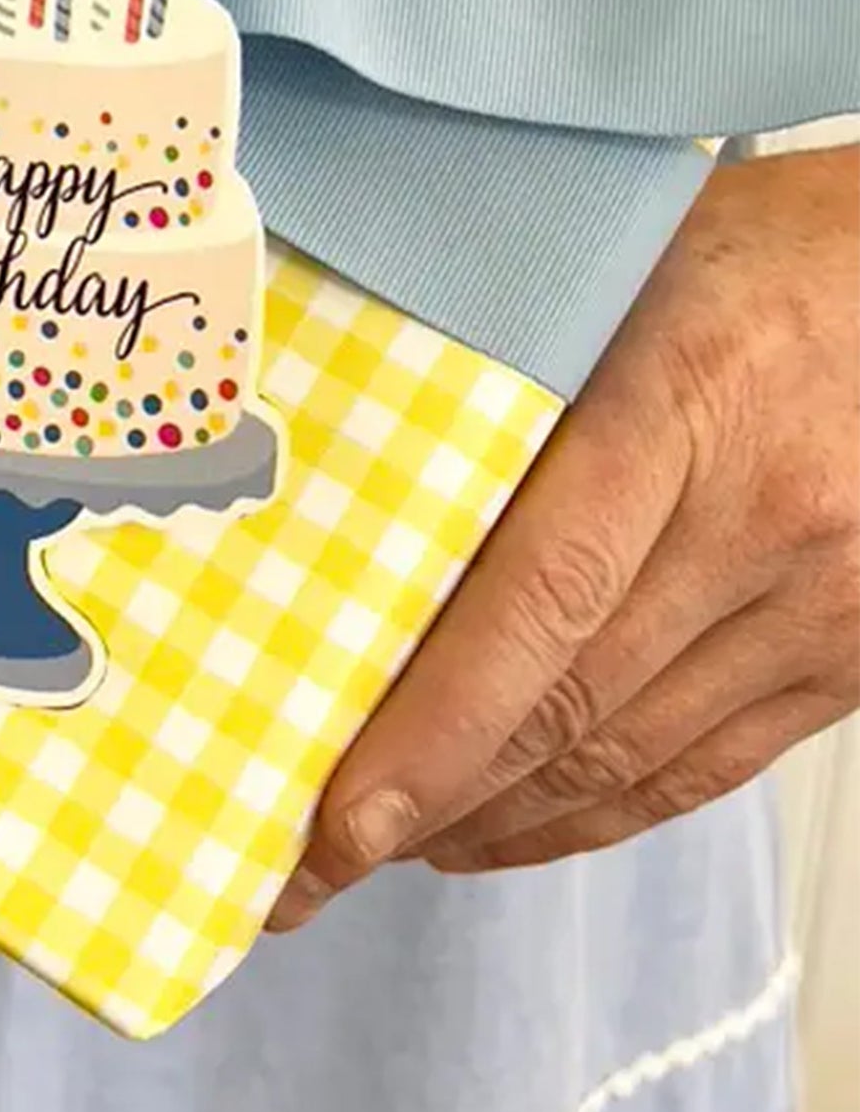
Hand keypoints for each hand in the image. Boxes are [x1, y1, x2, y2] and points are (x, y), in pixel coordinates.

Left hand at [268, 146, 858, 926]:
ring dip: (497, 821)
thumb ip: (496, 352)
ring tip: (380, 851)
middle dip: (427, 805)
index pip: (536, 602)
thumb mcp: (618, 266)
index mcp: (682, 405)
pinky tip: (509, 828)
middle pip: (571, 705)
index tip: (338, 810)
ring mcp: (824, 602)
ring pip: (631, 756)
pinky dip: (599, 814)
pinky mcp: (853, 653)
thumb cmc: (762, 247)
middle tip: (306, 863)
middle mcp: (763, 523)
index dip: (433, 727)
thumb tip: (336, 439)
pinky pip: (707, 765)